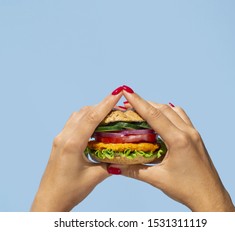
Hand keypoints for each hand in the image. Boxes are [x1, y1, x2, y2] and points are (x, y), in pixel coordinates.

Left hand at [31, 92, 121, 210]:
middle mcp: (64, 137)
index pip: (91, 118)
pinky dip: (86, 118)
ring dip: (93, 110)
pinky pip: (74, 122)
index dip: (106, 103)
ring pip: (78, 115)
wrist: (49, 200)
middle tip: (119, 103)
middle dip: (102, 105)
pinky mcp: (60, 141)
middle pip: (85, 113)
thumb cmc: (69, 191)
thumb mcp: (94, 178)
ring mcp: (60, 138)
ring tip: (109, 111)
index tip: (117, 92)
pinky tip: (96, 123)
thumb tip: (126, 155)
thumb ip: (111, 164)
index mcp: (72, 144)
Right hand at [109, 90, 234, 211]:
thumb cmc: (187, 190)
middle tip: (128, 100)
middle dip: (145, 102)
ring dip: (157, 106)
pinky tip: (162, 118)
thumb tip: (114, 166)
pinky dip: (169, 113)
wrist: (211, 197)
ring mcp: (194, 133)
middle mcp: (188, 132)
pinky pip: (181, 117)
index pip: (154, 115)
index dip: (138, 102)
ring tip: (142, 108)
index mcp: (178, 140)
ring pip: (173, 110)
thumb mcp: (158, 179)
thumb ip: (134, 170)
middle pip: (163, 109)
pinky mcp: (196, 137)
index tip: (127, 91)